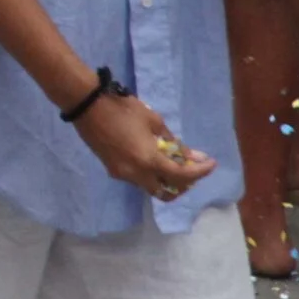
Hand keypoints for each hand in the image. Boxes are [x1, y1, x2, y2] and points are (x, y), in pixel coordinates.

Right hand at [71, 89, 215, 200]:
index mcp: (149, 160)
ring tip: (172, 163)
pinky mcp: (112, 169)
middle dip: (182, 185)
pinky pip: (137, 180)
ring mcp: (123, 174)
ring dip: (166, 181)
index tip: (211, 163)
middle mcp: (137, 174)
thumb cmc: (122, 108)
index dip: (200, 171)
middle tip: (190, 169)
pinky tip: (151, 159)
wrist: (87, 105)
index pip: (182, 176)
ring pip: (150, 188)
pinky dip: (150, 174)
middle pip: (166, 193)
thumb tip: (190, 155)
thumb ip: (172, 141)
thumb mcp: (153, 121)